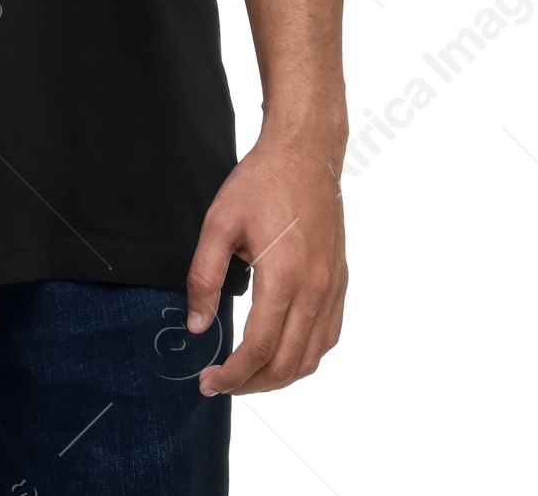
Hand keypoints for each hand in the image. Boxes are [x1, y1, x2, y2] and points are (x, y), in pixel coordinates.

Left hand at [184, 130, 346, 395]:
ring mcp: (332, 287)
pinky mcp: (339, 281)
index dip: (231, 375)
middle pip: (287, 363)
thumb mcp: (219, 223)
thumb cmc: (260, 183)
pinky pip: (328, 336)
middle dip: (251, 384)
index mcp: (284, 276)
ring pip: (312, 357)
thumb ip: (204, 277)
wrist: (305, 153)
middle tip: (221, 383)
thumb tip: (198, 326)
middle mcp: (315, 289)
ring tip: (248, 376)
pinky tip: (282, 353)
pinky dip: (305, 357)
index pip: (259, 349)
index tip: (207, 381)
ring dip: (280, 377)